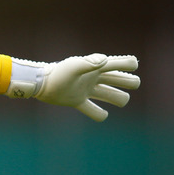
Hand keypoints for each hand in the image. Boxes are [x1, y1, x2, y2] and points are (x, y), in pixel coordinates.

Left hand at [6, 54, 139, 120]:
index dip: (130, 64)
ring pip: (111, 95)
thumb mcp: (74, 66)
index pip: (121, 63)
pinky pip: (93, 111)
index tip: (132, 66)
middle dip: (130, 82)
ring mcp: (88, 90)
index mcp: (97, 67)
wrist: (41, 84)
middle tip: (132, 84)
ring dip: (118, 98)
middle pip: (121, 80)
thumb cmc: (58, 73)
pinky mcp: (78, 101)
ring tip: (120, 100)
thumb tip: (106, 60)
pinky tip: (102, 114)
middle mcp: (95, 78)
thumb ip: (90, 63)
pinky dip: (99, 114)